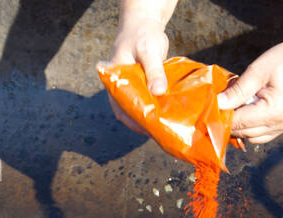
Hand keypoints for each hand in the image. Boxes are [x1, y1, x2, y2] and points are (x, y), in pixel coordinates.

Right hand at [102, 15, 169, 132]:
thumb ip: (154, 71)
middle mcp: (121, 87)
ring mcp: (132, 87)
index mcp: (115, 81)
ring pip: (139, 106)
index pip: (120, 107)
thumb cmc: (142, 34)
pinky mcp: (143, 85)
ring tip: (164, 124)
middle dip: (143, 121)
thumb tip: (159, 92)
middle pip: (129, 111)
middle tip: (159, 130)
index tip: (146, 128)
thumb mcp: (148, 50)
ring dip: (150, 114)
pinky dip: (156, 105)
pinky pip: (148, 99)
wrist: (145, 23)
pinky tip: (168, 111)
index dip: (131, 120)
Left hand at [218, 35, 282, 143]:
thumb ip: (238, 90)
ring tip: (235, 108)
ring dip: (242, 127)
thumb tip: (218, 104)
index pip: (238, 124)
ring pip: (254, 138)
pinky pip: (265, 133)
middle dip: (230, 123)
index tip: (209, 111)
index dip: (222, 119)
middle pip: (244, 134)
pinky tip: (249, 112)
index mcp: (272, 112)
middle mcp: (279, 125)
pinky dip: (254, 127)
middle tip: (219, 108)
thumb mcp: (259, 71)